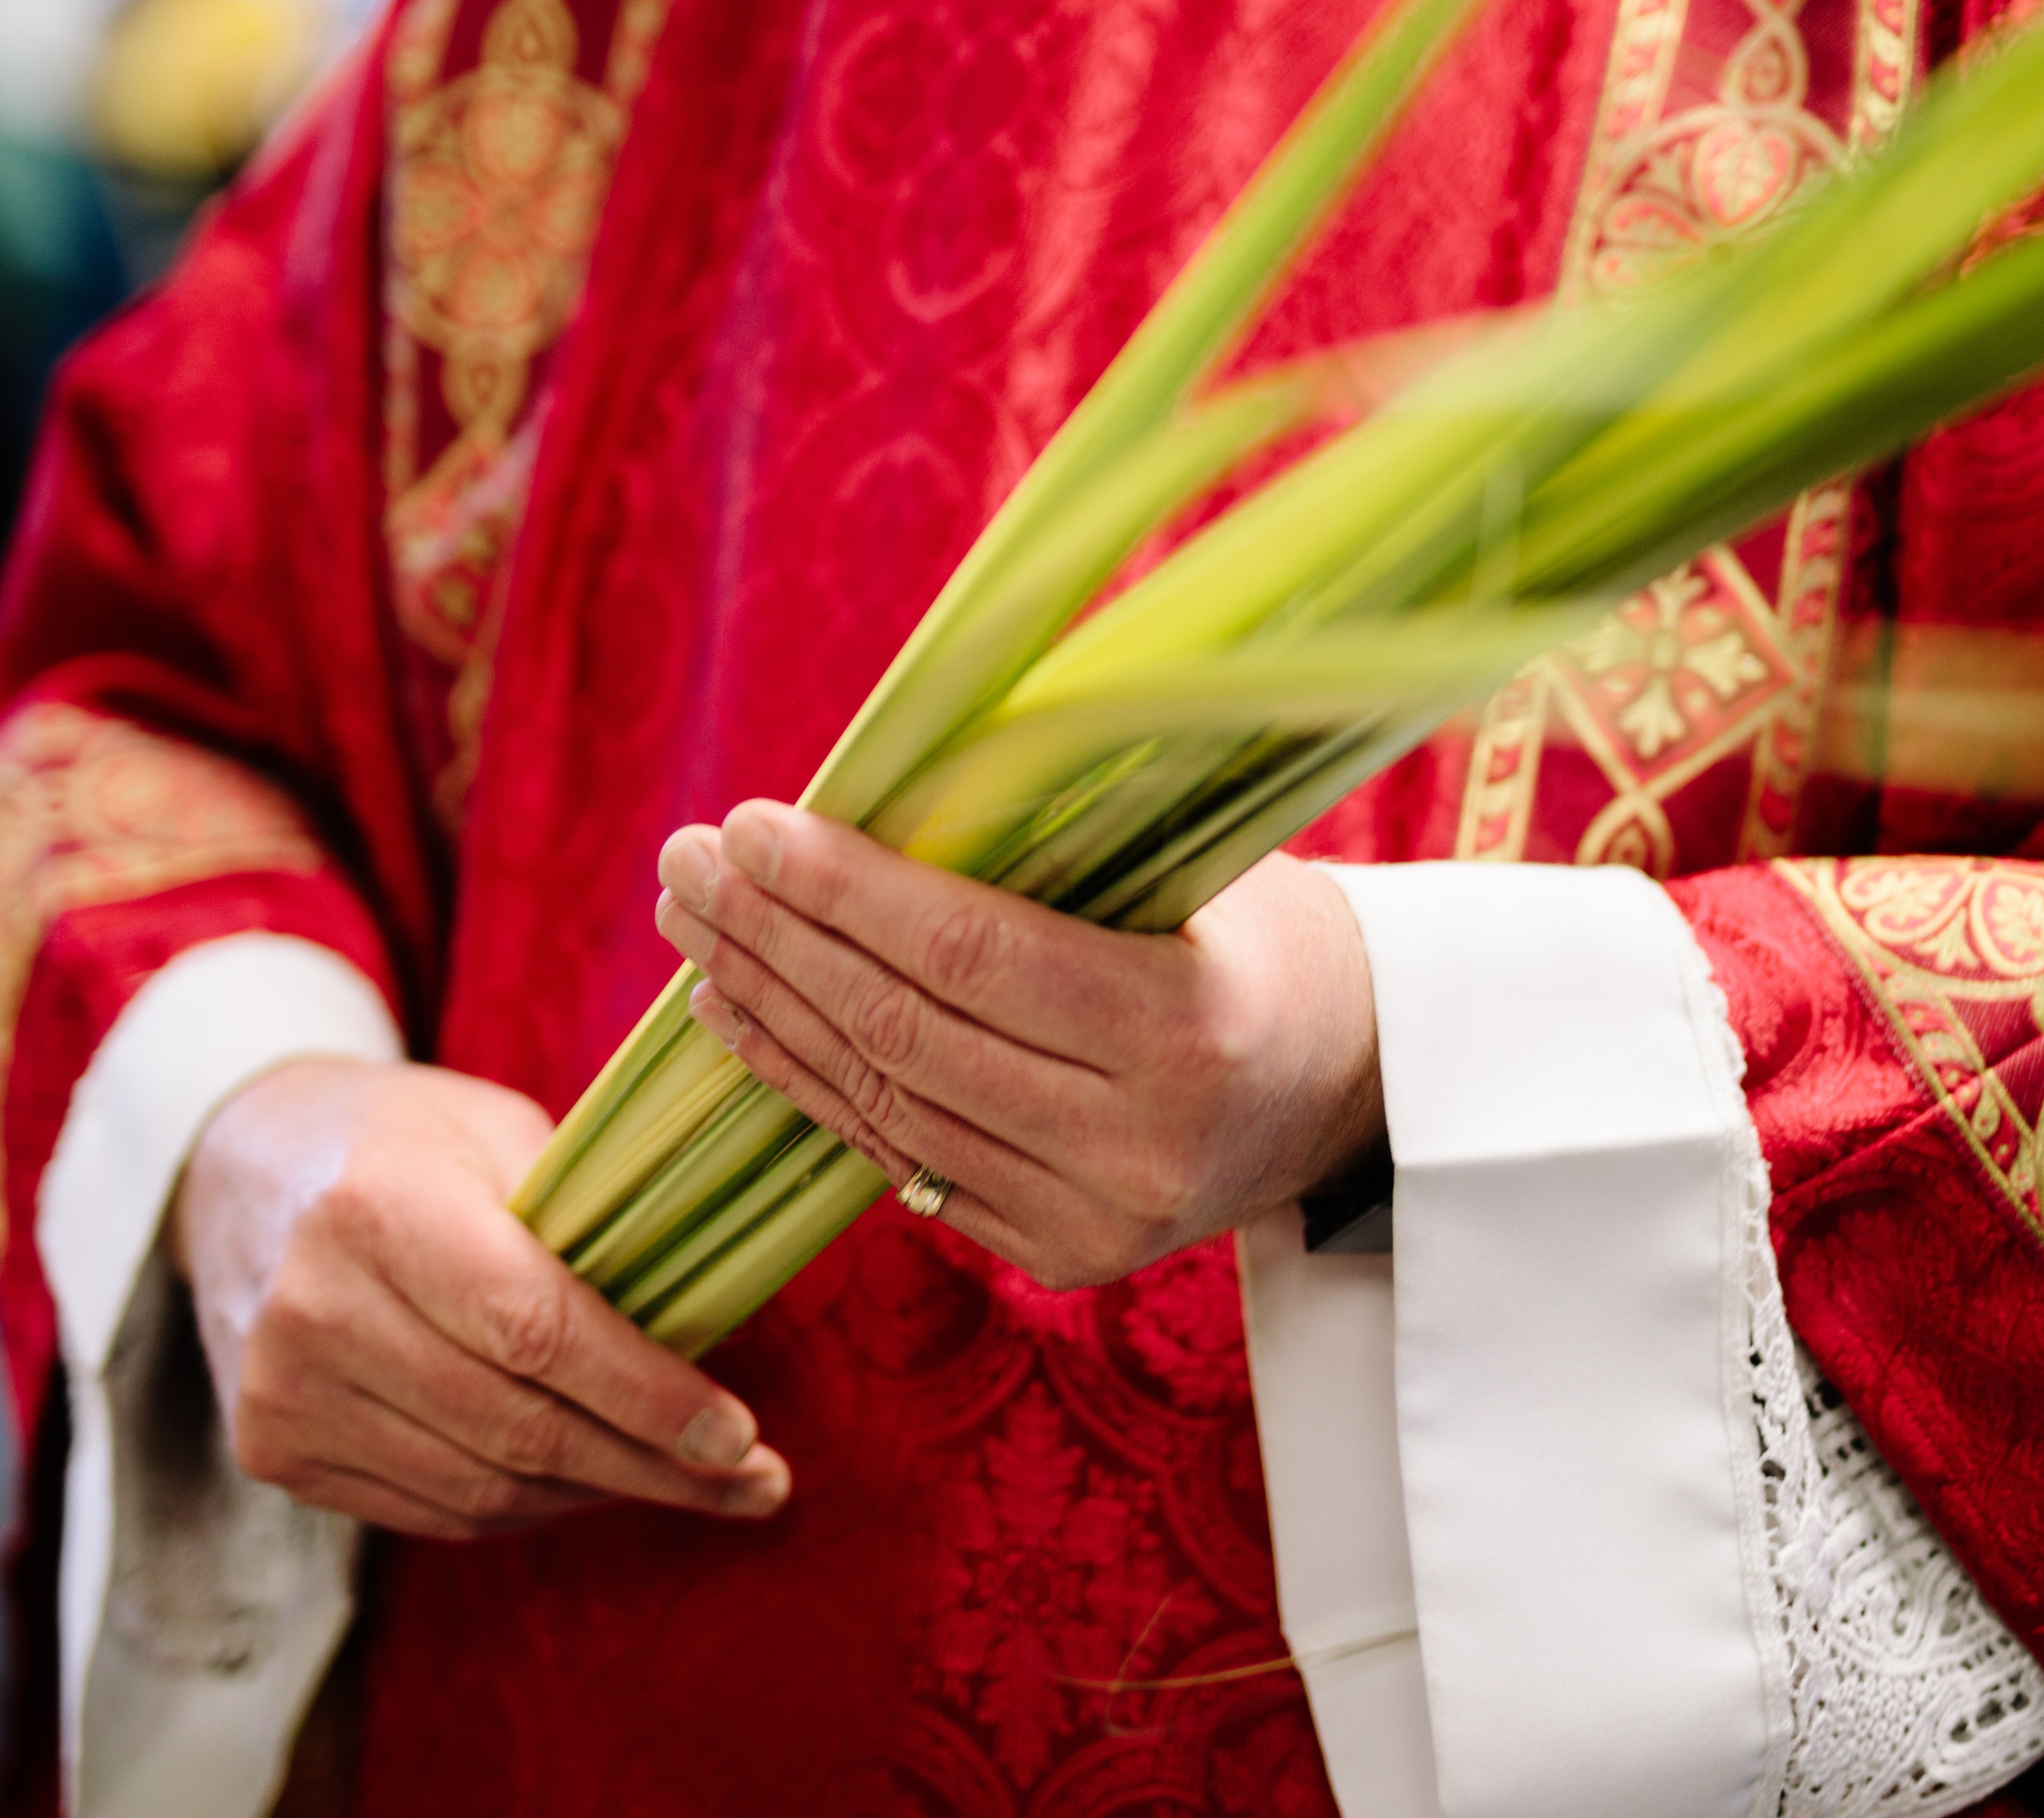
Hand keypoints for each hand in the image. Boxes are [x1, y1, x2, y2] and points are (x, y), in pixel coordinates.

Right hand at [172, 1058, 792, 1539]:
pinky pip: (432, 1509)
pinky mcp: (274, 1450)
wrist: (239, 1167)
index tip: (741, 1438)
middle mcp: (319, 1311)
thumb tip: (711, 1323)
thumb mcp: (499, 1132)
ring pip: (482, 1486)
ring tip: (692, 1485)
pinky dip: (526, 1505)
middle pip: (518, 1427)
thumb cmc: (404, 1139)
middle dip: (655, 1467)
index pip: (538, 1331)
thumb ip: (590, 1222)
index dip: (648, 1395)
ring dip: (602, 1495)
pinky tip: (592, 1484)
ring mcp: (285, 1392)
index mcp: (381, 1210)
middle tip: (755, 1485)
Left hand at [655, 803, 1381, 1290]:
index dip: (849, 892)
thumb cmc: (1268, 937)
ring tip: (694, 924)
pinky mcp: (1053, 1256)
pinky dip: (806, 1082)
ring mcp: (1089, 1219)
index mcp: (1186, 1033)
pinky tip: (739, 1014)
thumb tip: (882, 787)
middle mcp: (1135, 1147)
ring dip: (770, 1008)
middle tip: (690, 861)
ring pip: (884, 1105)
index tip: (753, 824)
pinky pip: (898, 1159)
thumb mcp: (1201, 869)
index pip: (973, 957)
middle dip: (780, 940)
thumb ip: (1062, 846)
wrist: (1353, 1085)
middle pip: (907, 1035)